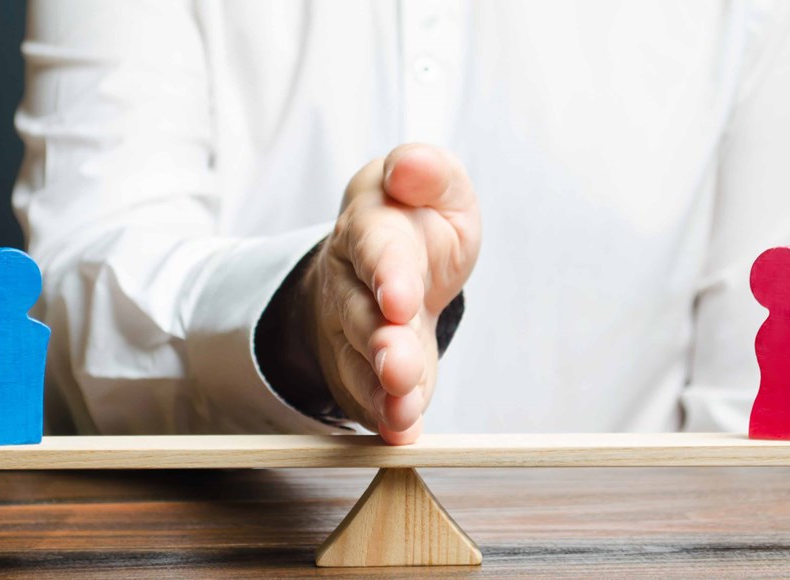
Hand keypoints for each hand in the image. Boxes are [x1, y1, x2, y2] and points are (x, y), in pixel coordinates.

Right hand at [302, 144, 480, 443]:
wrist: (388, 266)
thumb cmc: (418, 222)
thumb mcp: (435, 187)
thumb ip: (429, 173)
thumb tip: (411, 166)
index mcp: (372, 226)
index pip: (377, 247)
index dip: (387, 274)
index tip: (399, 299)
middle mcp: (354, 282)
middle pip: (362, 314)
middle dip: (381, 343)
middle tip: (398, 367)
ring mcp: (355, 331)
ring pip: (361, 362)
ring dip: (382, 388)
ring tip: (403, 409)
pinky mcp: (367, 370)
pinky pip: (370, 397)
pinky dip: (385, 417)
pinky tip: (401, 431)